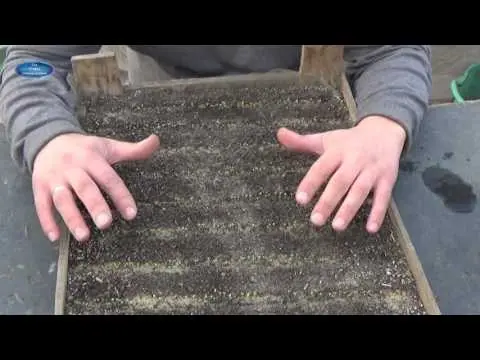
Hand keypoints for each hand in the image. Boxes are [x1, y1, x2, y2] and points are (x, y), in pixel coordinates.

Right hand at [32, 133, 159, 241]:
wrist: (47, 139)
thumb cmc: (85, 149)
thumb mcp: (108, 146)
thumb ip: (133, 149)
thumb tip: (156, 140)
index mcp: (91, 157)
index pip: (108, 178)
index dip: (121, 195)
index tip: (132, 214)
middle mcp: (72, 167)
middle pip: (84, 188)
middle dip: (95, 205)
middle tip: (106, 223)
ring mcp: (54, 178)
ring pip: (62, 199)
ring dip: (71, 218)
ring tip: (84, 236)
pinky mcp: (38, 187)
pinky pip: (41, 205)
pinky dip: (47, 221)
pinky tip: (55, 237)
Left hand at [277, 116, 405, 232]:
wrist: (385, 131)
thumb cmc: (349, 140)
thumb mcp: (325, 139)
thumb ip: (301, 141)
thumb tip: (279, 134)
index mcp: (337, 151)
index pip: (321, 168)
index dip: (310, 183)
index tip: (300, 200)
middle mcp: (355, 160)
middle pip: (340, 182)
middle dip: (328, 201)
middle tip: (315, 220)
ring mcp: (372, 170)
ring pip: (360, 191)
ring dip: (349, 209)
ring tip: (337, 226)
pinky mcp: (387, 179)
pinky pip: (384, 198)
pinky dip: (378, 213)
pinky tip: (370, 229)